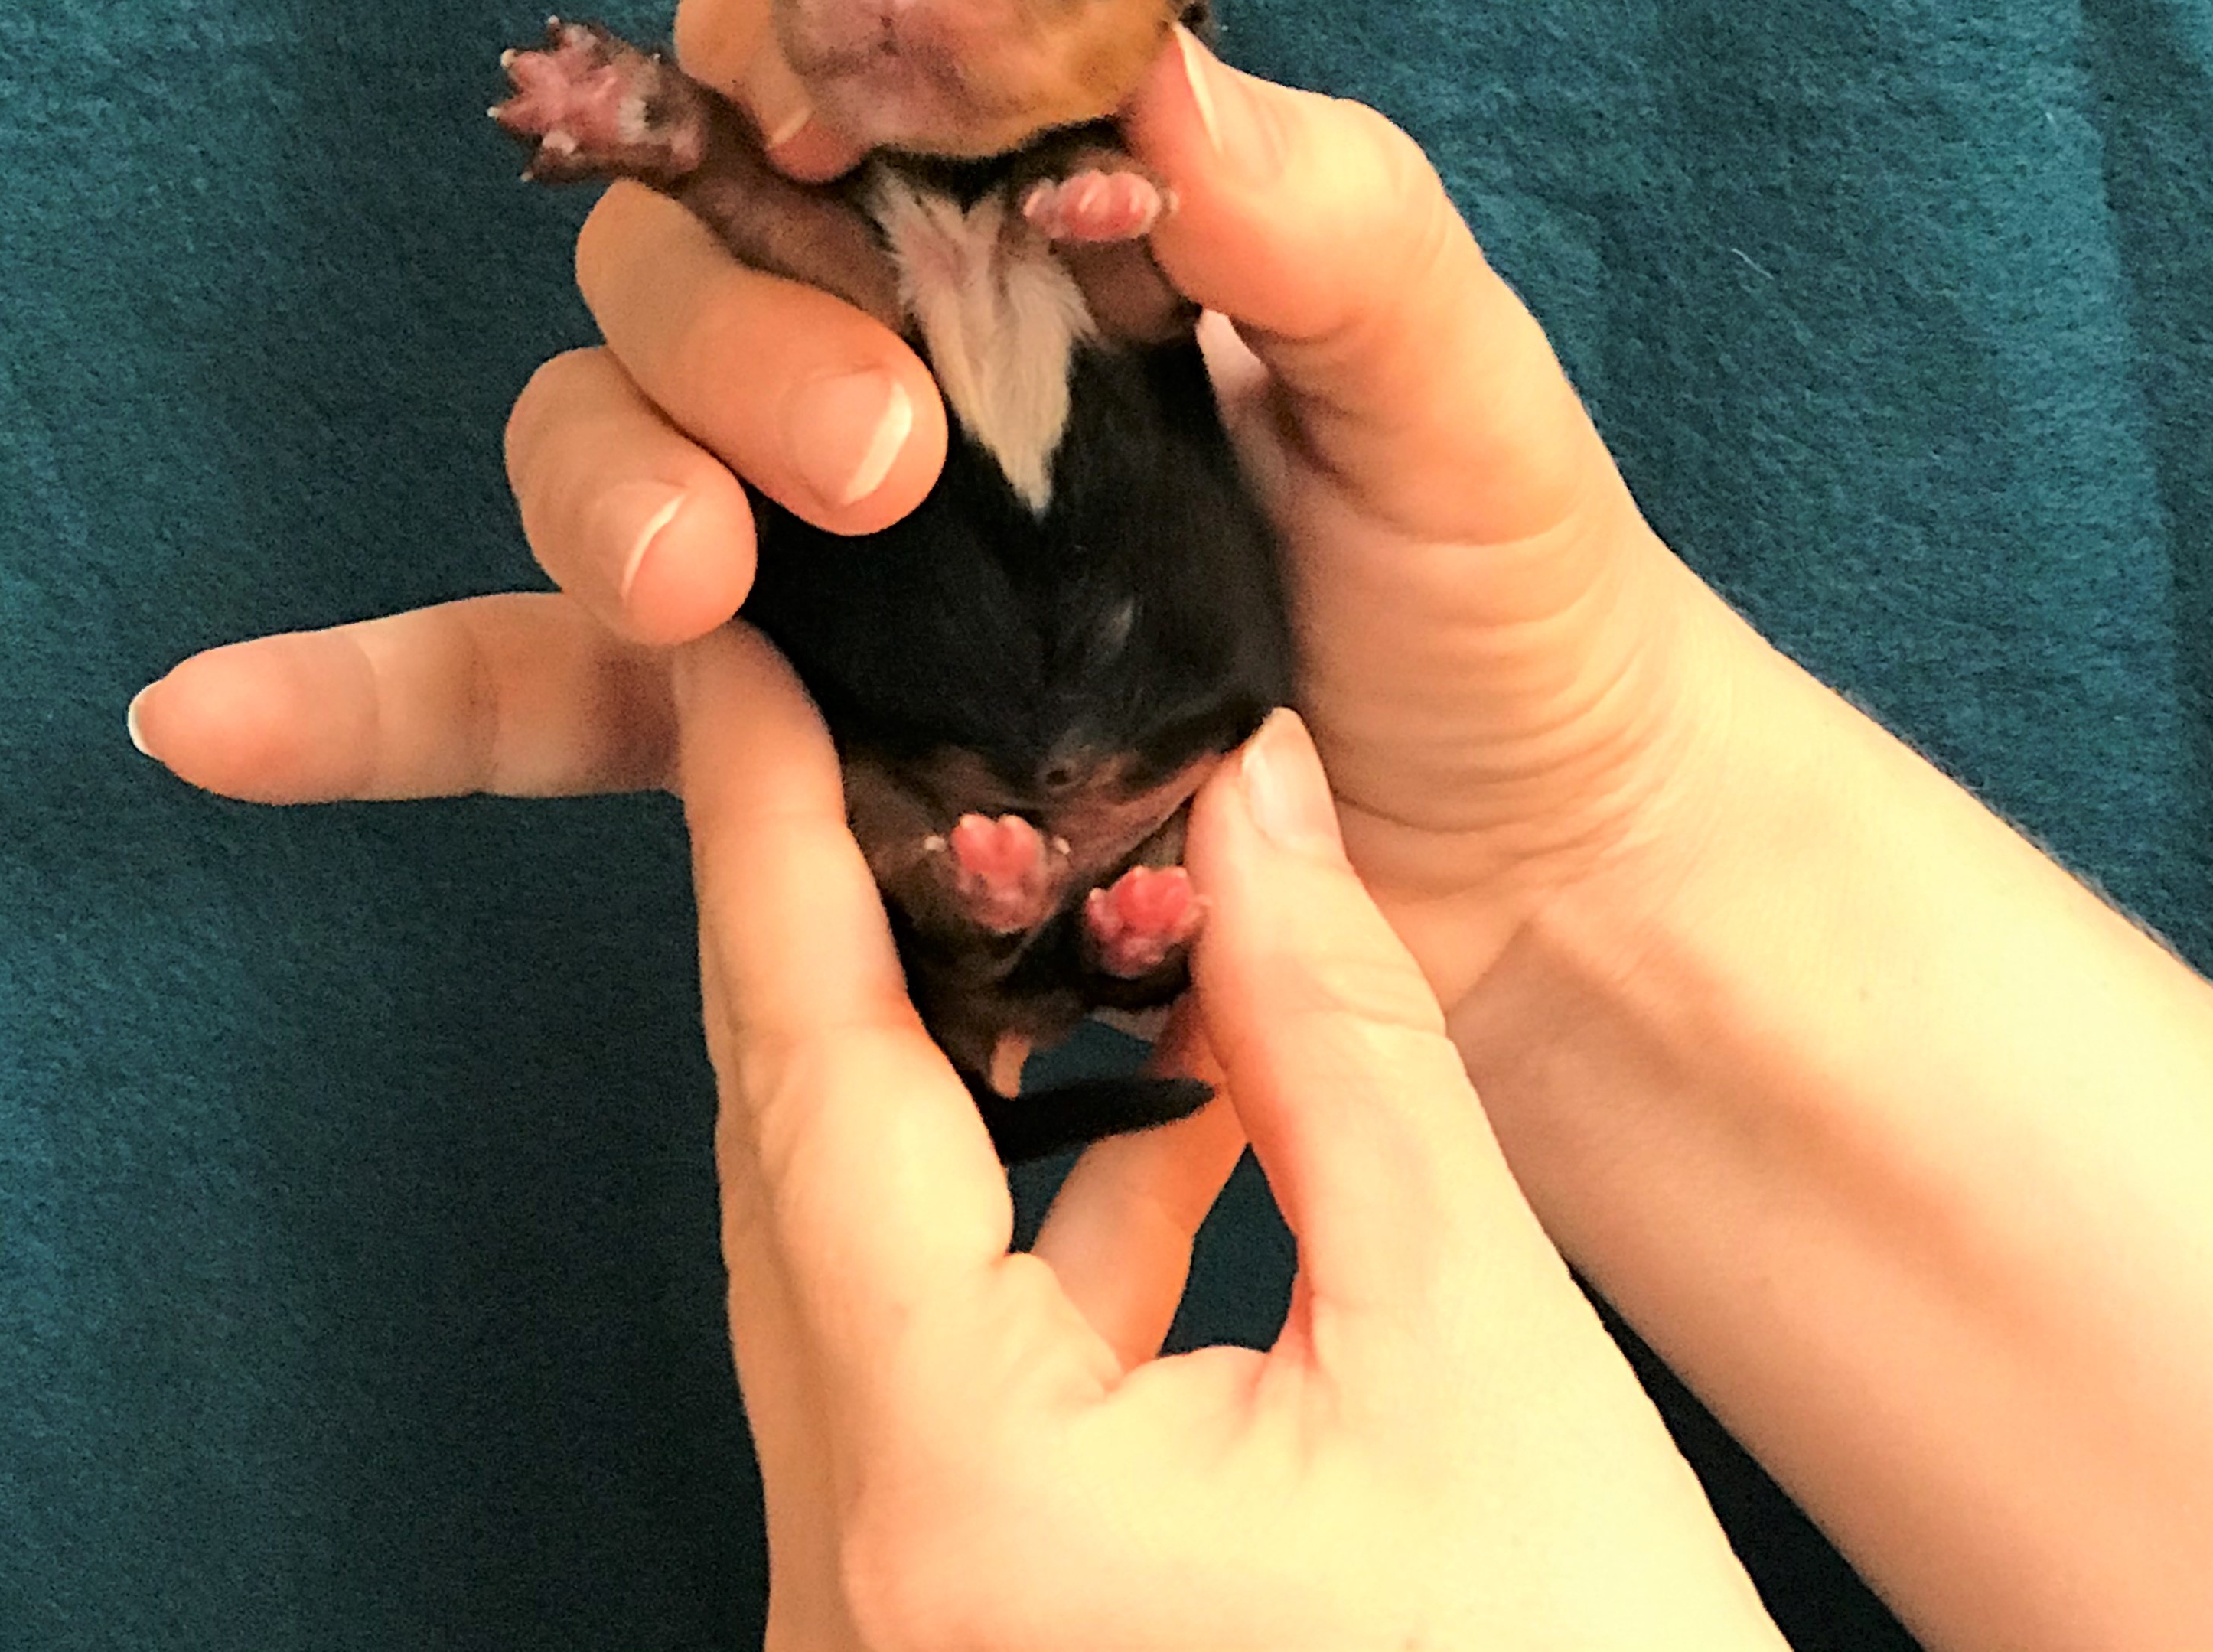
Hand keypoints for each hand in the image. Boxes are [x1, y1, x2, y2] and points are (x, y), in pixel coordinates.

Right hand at [132, 0, 1723, 1028]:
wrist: (1511, 874)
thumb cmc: (1500, 596)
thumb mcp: (1459, 393)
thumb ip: (1334, 225)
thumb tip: (1165, 77)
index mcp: (1038, 208)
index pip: (839, 39)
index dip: (795, 46)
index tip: (849, 133)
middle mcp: (891, 333)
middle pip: (690, 235)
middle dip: (738, 317)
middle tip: (884, 457)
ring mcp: (813, 532)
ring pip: (596, 422)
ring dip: (610, 473)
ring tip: (715, 575)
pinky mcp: (765, 722)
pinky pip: (537, 688)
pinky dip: (378, 697)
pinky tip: (221, 722)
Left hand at [684, 623, 1775, 1651]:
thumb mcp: (1476, 1340)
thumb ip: (1337, 1032)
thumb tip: (1253, 783)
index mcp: (957, 1502)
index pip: (811, 1083)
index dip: (764, 840)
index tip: (736, 659)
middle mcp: (864, 1591)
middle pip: (802, 1177)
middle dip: (850, 935)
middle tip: (878, 728)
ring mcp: (897, 1637)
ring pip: (860, 1275)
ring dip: (956, 1080)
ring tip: (1050, 887)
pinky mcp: (968, 1650)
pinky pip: (938, 1378)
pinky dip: (1032, 1233)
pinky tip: (1165, 1120)